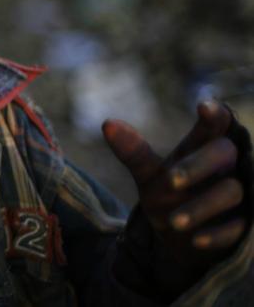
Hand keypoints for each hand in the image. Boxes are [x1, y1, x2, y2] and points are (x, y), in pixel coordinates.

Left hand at [102, 100, 248, 292]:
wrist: (181, 238)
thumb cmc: (169, 195)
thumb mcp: (149, 174)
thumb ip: (133, 151)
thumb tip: (107, 123)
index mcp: (203, 147)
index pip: (216, 123)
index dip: (215, 114)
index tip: (204, 107)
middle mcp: (227, 166)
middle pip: (224, 152)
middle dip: (198, 165)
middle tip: (170, 181)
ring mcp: (239, 193)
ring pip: (231, 191)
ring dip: (200, 206)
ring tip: (174, 221)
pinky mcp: (244, 224)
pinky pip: (238, 227)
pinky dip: (217, 234)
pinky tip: (197, 239)